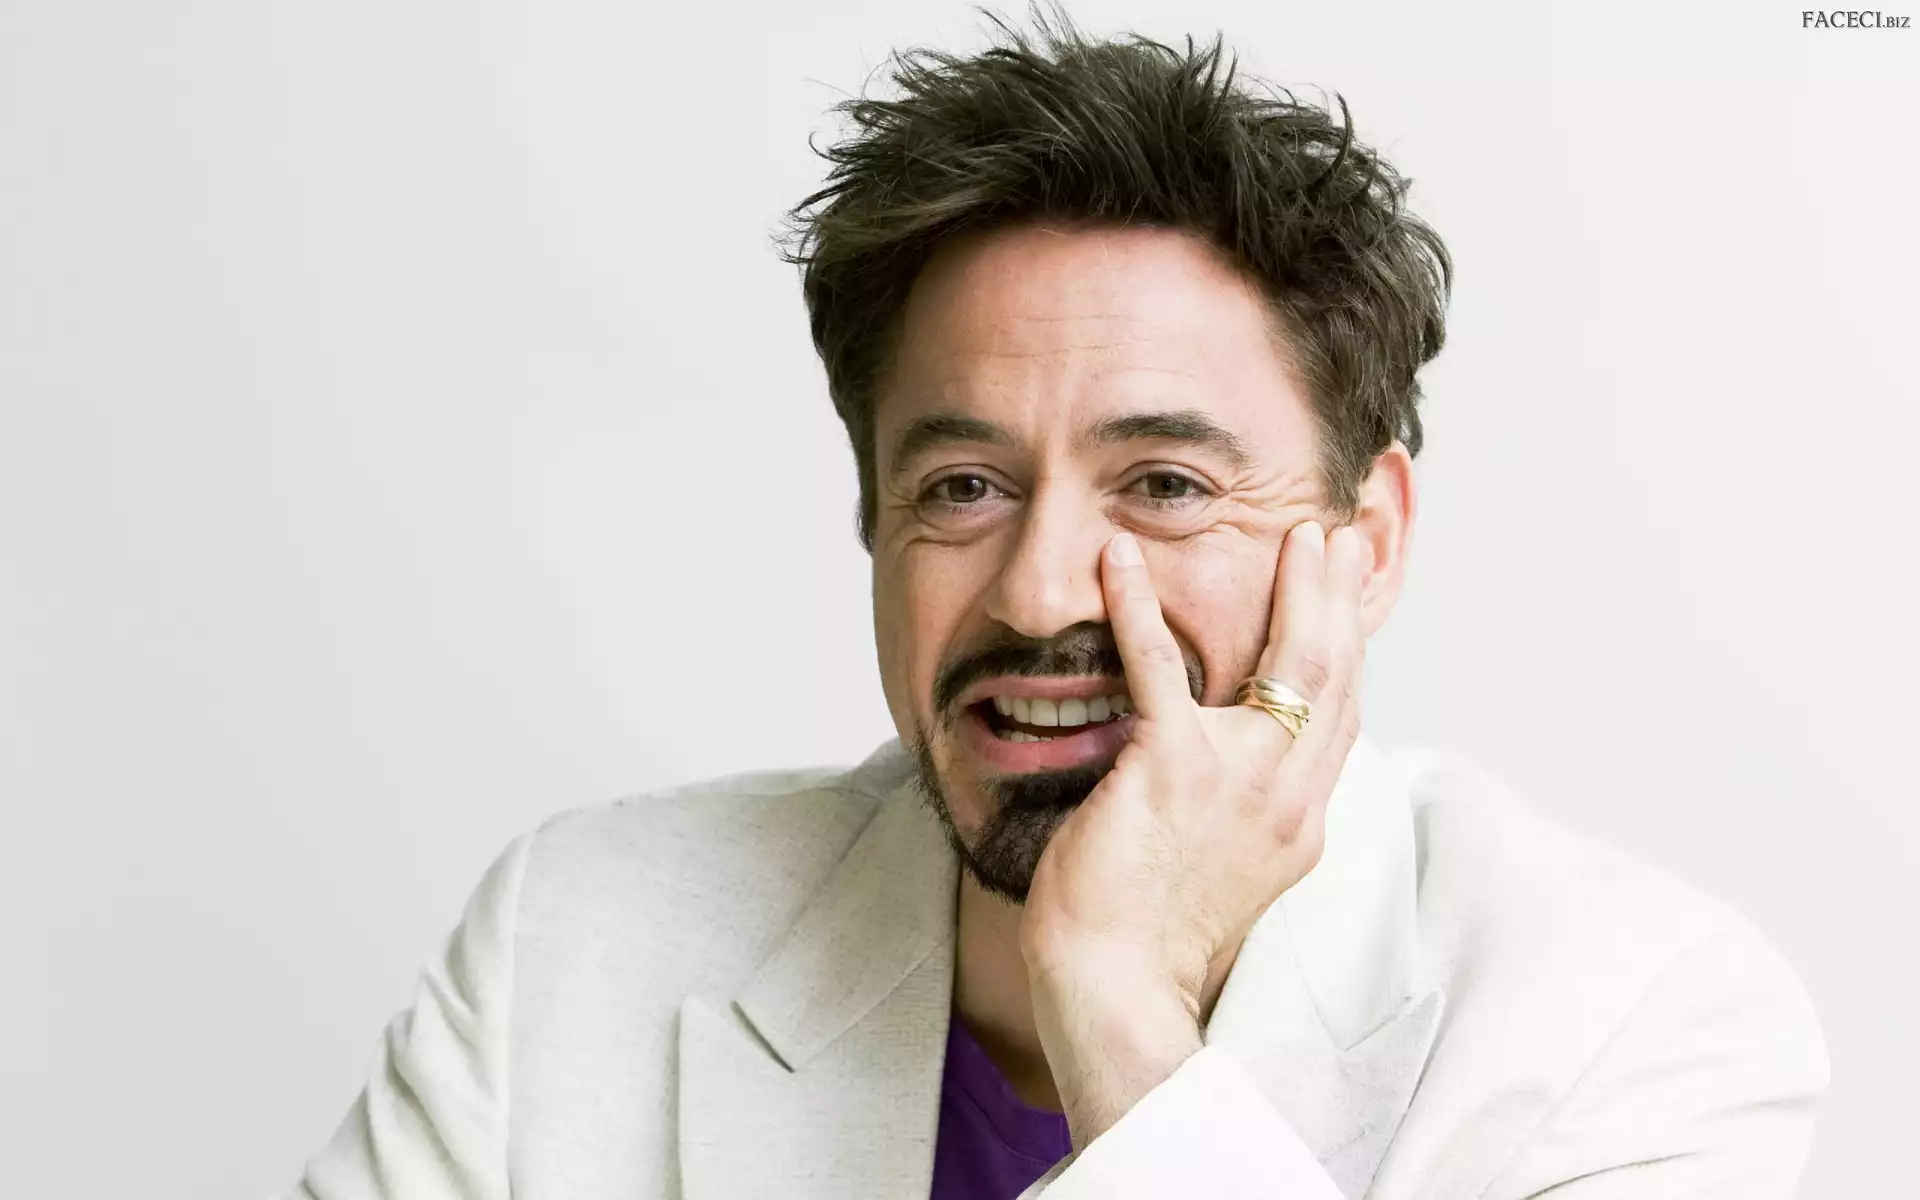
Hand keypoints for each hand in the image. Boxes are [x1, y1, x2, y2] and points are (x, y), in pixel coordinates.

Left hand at [1019, 520, 1370, 1144]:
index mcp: (1298, 820)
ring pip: (1288, 659)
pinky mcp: (1172, 769)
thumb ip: (1245, 813)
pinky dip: (1137, 604)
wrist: (1118, 987)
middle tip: (1332, 536)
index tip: (1343, 592)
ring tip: (1289, 531)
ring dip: (1293, 585)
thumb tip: (1243, 776)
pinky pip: (1158, 666)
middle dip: (1339, 597)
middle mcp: (1287, 796)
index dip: (1348, 646)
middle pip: (1336, 674)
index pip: (1340, 715)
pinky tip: (1121, 559)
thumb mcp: (1226, 869)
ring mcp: (1238, 779)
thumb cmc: (1151, 936)